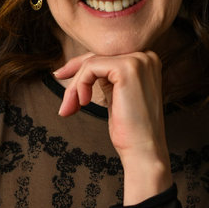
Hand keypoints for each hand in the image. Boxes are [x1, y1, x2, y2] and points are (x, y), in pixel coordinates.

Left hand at [53, 52, 172, 203]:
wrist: (143, 151)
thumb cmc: (130, 131)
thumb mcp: (118, 96)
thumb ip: (107, 78)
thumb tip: (81, 67)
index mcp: (146, 61)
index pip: (107, 55)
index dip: (82, 67)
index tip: (61, 76)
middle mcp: (146, 56)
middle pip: (98, 56)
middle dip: (75, 77)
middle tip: (63, 101)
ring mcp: (138, 60)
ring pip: (91, 63)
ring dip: (75, 87)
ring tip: (70, 108)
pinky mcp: (127, 68)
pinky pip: (90, 68)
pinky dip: (80, 85)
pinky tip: (83, 103)